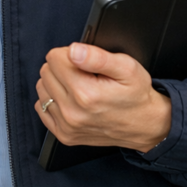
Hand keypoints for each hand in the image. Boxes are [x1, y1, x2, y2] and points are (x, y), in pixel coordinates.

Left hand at [35, 43, 171, 153]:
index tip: (85, 61)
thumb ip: (98, 57)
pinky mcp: (64, 135)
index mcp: (86, 93)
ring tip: (79, 86)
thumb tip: (74, 50)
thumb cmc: (136, 95)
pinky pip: (41, 107)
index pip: (54, 58)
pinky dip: (53, 100)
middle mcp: (73, 112)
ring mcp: (67, 126)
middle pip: (46, 72)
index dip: (70, 54)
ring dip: (57, 83)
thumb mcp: (127, 67)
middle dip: (63, 67)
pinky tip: (71, 99)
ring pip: (42, 88)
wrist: (145, 125)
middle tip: (85, 74)